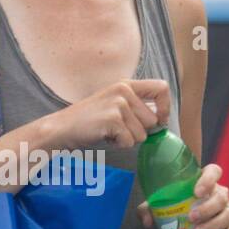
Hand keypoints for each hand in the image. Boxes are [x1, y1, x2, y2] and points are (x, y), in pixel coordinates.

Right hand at [45, 79, 170, 149]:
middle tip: (117, 128)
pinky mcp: (113, 119)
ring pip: (142, 134)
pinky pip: (129, 141)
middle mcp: (124, 90)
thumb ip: (137, 107)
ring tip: (109, 131)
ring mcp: (118, 104)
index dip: (165, 107)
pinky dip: (118, 144)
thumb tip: (162, 120)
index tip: (160, 120)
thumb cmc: (90, 121)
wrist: (62, 128)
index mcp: (126, 84)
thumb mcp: (115, 104)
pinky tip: (104, 135)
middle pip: (153, 120)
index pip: (162, 88)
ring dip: (127, 138)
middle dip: (138, 131)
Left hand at [135, 162, 228, 228]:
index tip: (197, 192)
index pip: (214, 172)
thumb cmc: (172, 215)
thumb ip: (148, 209)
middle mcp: (219, 196)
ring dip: (214, 224)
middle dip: (208, 207)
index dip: (208, 179)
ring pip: (228, 214)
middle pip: (222, 196)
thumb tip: (148, 220)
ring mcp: (227, 212)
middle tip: (192, 218)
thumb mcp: (158, 209)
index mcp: (204, 184)